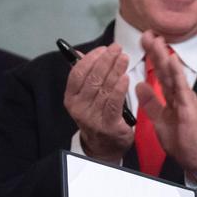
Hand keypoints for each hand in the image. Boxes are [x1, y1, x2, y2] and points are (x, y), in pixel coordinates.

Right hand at [63, 44, 132, 162]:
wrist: (104, 147)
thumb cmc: (97, 116)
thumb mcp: (86, 97)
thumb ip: (84, 76)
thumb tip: (80, 53)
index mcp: (71, 98)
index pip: (77, 73)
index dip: (91, 58)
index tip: (104, 48)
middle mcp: (79, 108)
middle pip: (92, 78)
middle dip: (106, 60)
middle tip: (118, 48)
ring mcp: (92, 118)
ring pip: (104, 88)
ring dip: (115, 70)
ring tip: (124, 58)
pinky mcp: (108, 125)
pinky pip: (113, 103)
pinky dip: (120, 88)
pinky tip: (125, 77)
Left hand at [138, 30, 196, 182]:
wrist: (193, 155)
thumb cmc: (180, 138)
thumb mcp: (159, 118)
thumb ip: (151, 102)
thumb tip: (139, 85)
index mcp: (172, 95)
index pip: (160, 72)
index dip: (152, 57)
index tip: (143, 42)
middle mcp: (180, 92)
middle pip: (166, 68)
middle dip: (156, 50)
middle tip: (147, 32)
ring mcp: (185, 97)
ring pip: (173, 73)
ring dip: (165, 56)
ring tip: (157, 40)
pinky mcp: (188, 105)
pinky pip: (181, 87)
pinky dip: (177, 73)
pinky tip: (172, 60)